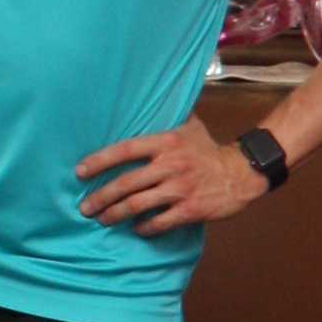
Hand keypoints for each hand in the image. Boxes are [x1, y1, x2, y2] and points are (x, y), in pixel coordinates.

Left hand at [75, 115, 264, 234]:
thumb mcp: (189, 125)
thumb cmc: (209, 149)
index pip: (123, 150)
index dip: (98, 161)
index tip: (79, 171)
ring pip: (137, 205)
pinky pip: (159, 222)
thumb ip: (167, 114)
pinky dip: (143, 227)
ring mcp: (180, 189)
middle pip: (125, 183)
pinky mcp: (190, 209)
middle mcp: (170, 165)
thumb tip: (150, 93)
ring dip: (114, 214)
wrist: (242, 172)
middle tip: (85, 207)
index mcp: (166, 142)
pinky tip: (135, 228)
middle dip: (100, 197)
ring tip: (102, 219)